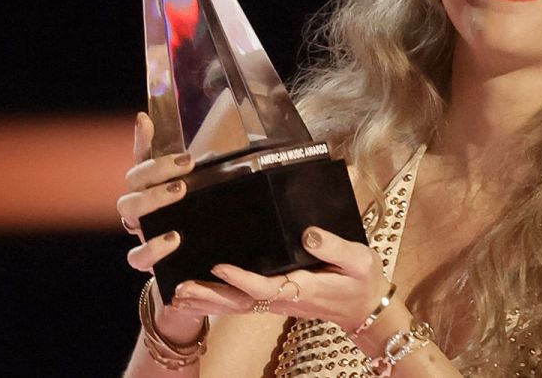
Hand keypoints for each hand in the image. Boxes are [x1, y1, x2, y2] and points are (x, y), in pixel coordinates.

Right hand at [117, 113, 203, 333]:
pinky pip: (137, 256)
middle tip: (187, 165)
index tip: (146, 119)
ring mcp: (141, 232)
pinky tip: (173, 238)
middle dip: (156, 170)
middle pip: (133, 180)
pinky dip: (152, 247)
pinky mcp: (147, 261)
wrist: (193, 275)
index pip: (142, 158)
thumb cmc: (199, 227)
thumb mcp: (206, 197)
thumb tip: (217, 142)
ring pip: (128, 211)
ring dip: (152, 199)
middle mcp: (141, 207)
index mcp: (153, 189)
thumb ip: (208, 171)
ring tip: (180, 192)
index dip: (141, 139)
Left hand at [170, 225, 388, 332]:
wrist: (365, 308)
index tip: (219, 266)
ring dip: (206, 301)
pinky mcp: (275, 300)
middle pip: (240, 302)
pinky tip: (196, 297)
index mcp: (302, 287)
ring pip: (236, 306)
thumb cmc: (361, 280)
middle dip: (209, 296)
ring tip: (177, 295)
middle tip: (179, 290)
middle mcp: (284, 299)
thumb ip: (334, 246)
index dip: (241, 279)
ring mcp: (277, 303)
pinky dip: (216, 301)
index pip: (265, 287)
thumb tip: (308, 233)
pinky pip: (241, 304)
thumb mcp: (358, 259)